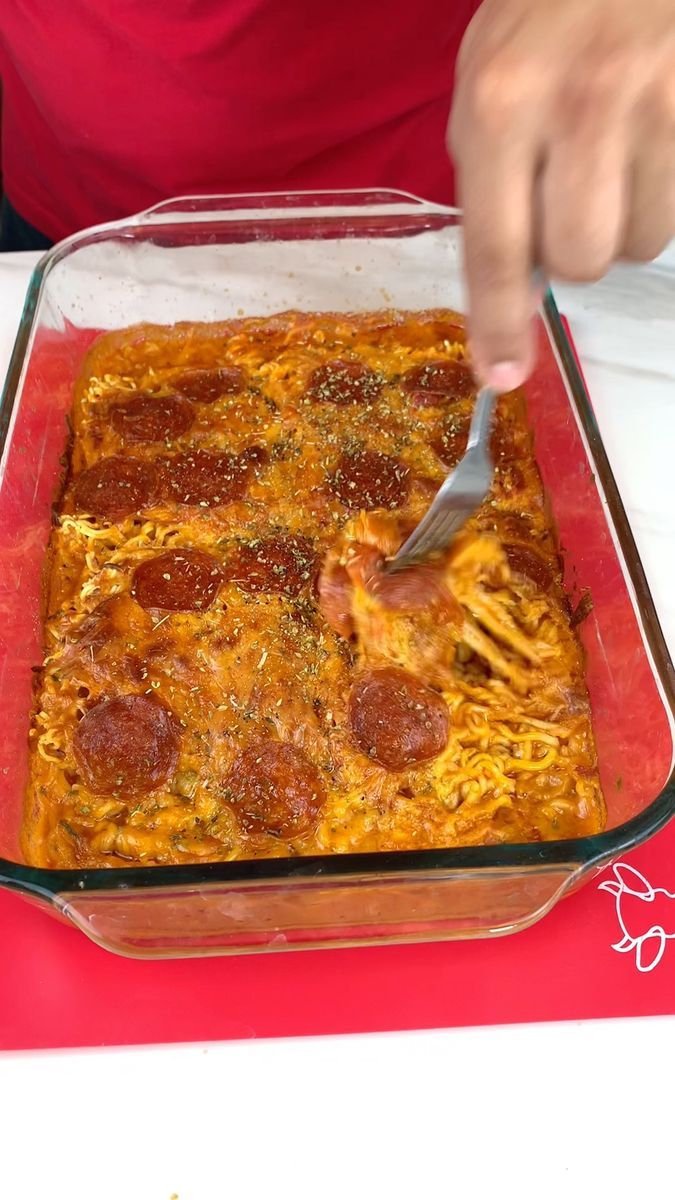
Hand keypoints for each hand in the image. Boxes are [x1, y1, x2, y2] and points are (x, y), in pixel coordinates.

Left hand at [450, 0, 674, 389]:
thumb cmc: (546, 10)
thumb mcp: (488, 80)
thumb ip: (490, 183)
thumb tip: (510, 289)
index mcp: (502, 103)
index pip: (497, 248)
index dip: (499, 324)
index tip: (500, 376)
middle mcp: (580, 108)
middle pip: (581, 261)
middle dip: (575, 251)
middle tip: (575, 199)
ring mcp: (658, 106)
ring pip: (642, 243)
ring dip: (626, 222)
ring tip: (619, 153)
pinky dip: (664, 193)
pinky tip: (651, 140)